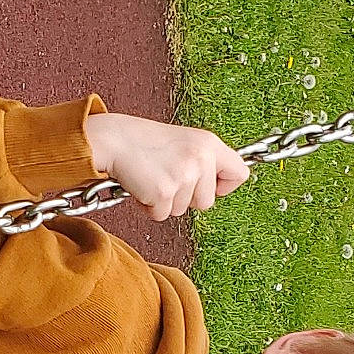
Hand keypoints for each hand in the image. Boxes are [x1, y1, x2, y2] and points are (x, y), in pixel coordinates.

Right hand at [83, 110, 250, 220]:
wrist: (113, 139)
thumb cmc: (145, 142)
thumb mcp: (185, 142)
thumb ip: (204, 160)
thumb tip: (221, 187)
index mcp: (209, 143)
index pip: (240, 173)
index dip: (224, 186)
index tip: (210, 186)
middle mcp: (200, 158)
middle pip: (207, 202)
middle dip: (186, 198)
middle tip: (167, 177)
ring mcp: (183, 175)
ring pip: (183, 210)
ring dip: (166, 201)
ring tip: (153, 177)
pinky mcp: (164, 192)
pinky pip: (162, 214)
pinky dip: (149, 206)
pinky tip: (142, 184)